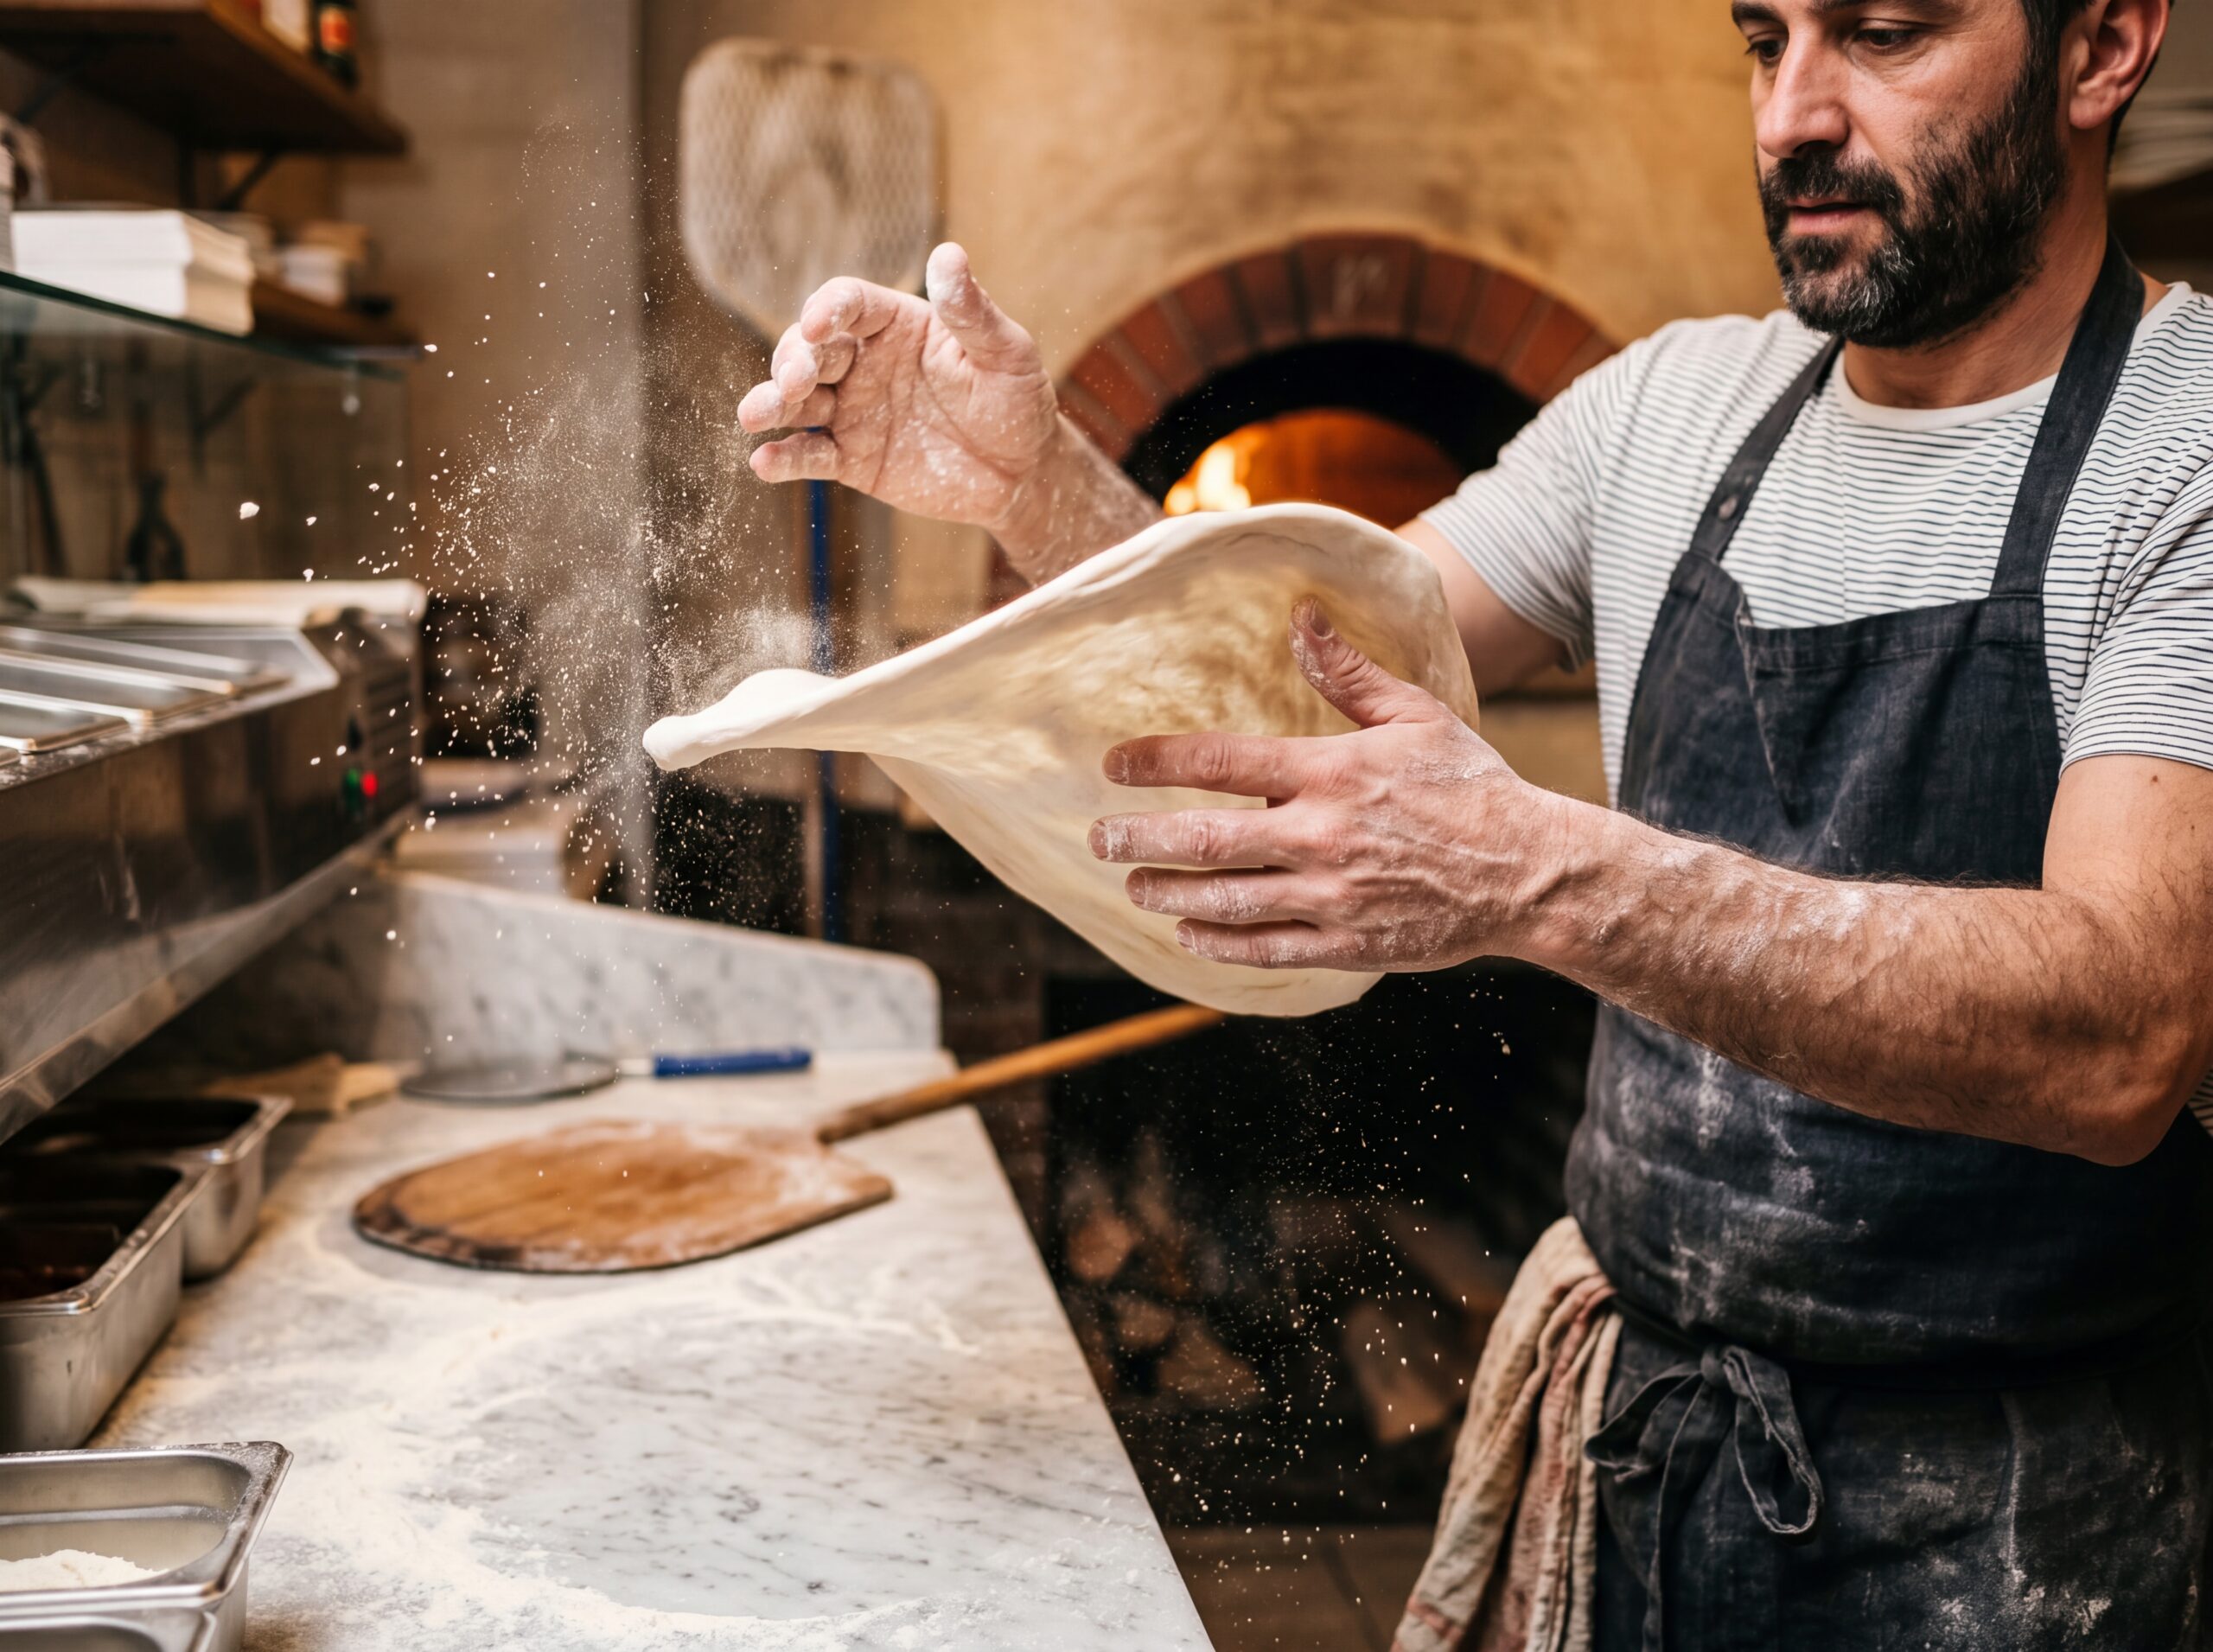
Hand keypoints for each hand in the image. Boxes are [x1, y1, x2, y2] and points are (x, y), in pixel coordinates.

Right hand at [739, 242, 1061, 533]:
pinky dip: (784, 459)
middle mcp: (864, 362)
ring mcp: (853, 410)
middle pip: (809, 349)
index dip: (827, 309)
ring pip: (798, 400)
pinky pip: (810, 455)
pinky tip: (765, 462)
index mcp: (895, 325)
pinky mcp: (852, 459)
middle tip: (796, 381)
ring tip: (756, 416)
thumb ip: (970, 312)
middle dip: (793, 360)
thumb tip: (949, 254)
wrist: (1023, 472)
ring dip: (772, 403)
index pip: (847, 303)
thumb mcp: (1004, 352)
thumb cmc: (1017, 400)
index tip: (819, 324)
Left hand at [1088, 601, 1566, 971]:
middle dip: (1141, 840)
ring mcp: (1332, 896)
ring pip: (1226, 900)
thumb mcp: (1416, 715)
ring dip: (1168, 893)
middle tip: (1100, 839)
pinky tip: (1188, 934)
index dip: (1157, 762)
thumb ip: (1349, 673)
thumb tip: (1302, 616)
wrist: (1530, 871)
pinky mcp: (1349, 943)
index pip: (1221, 762)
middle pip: (1206, 839)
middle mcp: (1321, 835)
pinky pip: (1267, 949)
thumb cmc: (1471, 785)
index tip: (1113, 765)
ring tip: (1134, 885)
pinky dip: (1218, 945)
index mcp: (1330, 772)